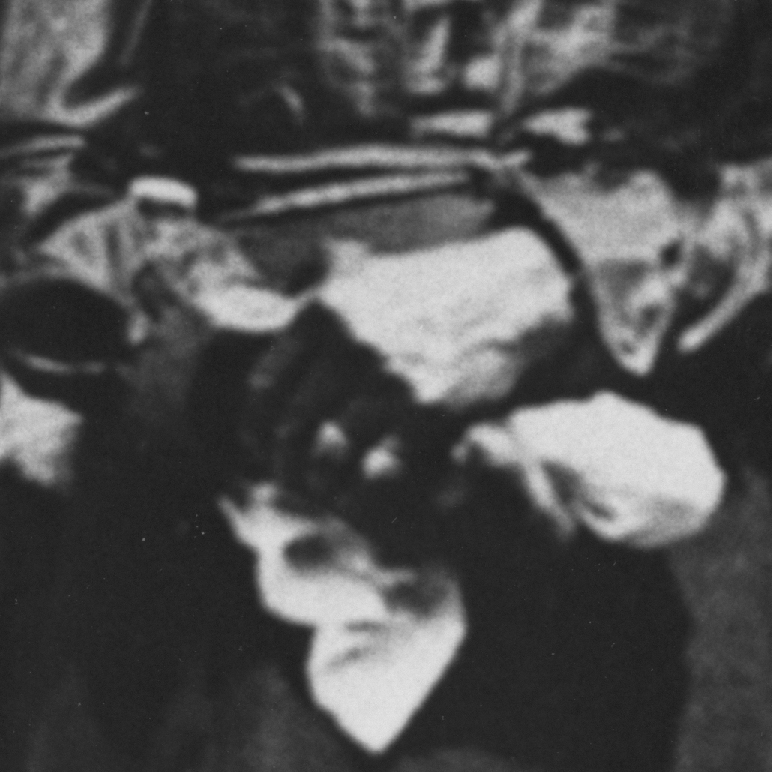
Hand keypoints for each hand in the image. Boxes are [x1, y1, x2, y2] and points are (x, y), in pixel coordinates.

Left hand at [235, 233, 585, 519]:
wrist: (514, 296)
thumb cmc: (437, 288)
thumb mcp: (366, 274)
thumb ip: (315, 299)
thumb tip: (279, 337)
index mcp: (324, 312)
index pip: (263, 389)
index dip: (256, 429)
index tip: (262, 448)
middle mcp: (350, 345)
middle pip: (291, 428)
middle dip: (287, 465)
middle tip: (294, 481)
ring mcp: (389, 381)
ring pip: (327, 458)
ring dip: (323, 485)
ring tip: (328, 491)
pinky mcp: (428, 413)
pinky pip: (374, 474)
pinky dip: (362, 495)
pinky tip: (363, 498)